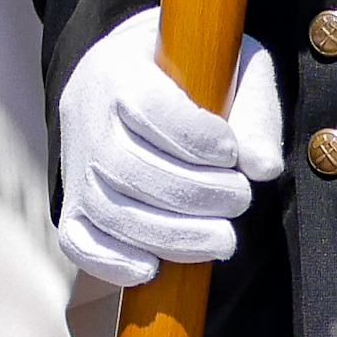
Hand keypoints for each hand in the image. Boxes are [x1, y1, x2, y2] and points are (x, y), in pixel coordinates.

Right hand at [54, 4, 284, 286]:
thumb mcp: (234, 69)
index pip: (147, 105)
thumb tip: (263, 168)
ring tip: (223, 240)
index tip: (232, 154)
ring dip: (171, 236)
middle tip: (240, 200)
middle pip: (126, 166)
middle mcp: (85, 114)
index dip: (194, 137)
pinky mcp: (73, 203)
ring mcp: (74, 163)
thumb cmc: (195, 74)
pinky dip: (113, 263)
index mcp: (118, 66)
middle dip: (194, 195)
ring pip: (108, 210)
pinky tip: (154, 269)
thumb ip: (255, 110)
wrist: (135, 79)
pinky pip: (77, 241)